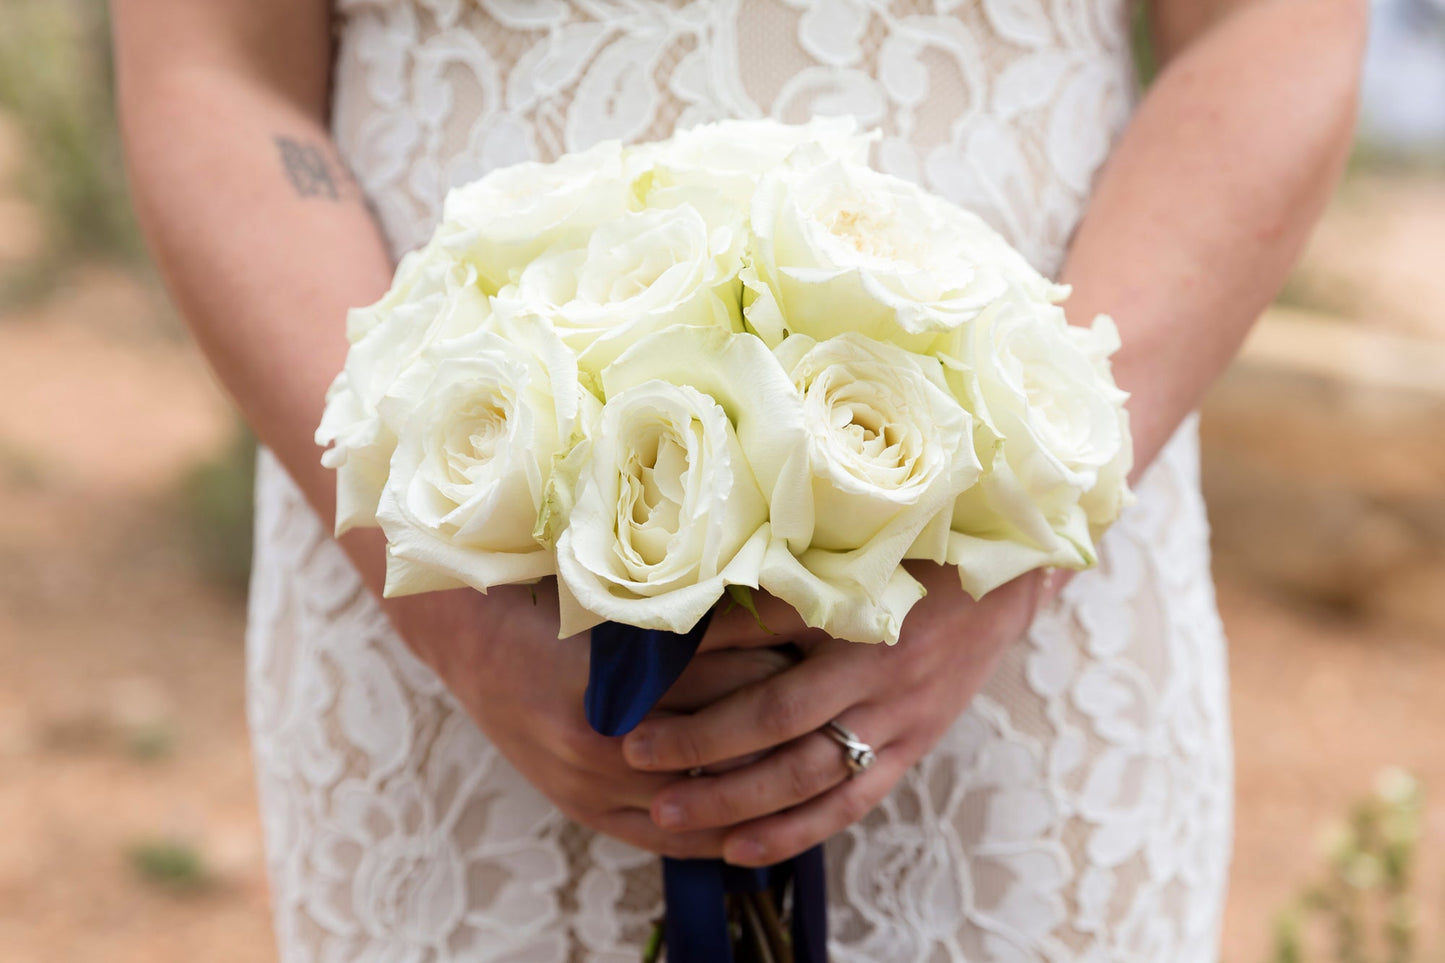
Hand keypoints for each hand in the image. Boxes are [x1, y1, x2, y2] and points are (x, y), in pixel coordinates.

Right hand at [389, 580, 794, 858]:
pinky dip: (722, 832)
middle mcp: (607, 738)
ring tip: (811, 751)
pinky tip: (763, 818)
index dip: (780, 655)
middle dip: (783, 719)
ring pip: (707, 799)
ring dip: (761, 779)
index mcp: (616, 673)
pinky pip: (673, 840)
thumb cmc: (546, 605)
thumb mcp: (619, 597)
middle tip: (832, 695)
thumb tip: (774, 601)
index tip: (821, 638)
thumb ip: (688, 610)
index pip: (728, 674)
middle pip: (724, 739)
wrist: (470, 639)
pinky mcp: (587, 811)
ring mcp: (593, 784)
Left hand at [620, 565, 1045, 865]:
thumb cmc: (912, 552)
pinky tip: (742, 849)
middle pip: (776, 716)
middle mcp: (875, 667)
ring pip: (808, 773)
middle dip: (700, 741)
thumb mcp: (850, 549)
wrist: (1005, 581)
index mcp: (854, 606)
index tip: (637, 673)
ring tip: (668, 814)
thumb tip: (692, 595)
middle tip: (634, 753)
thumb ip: (780, 576)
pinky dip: (794, 830)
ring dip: (735, 798)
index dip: (697, 658)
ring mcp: (897, 716)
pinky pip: (849, 802)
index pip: (762, 637)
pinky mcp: (910, 748)